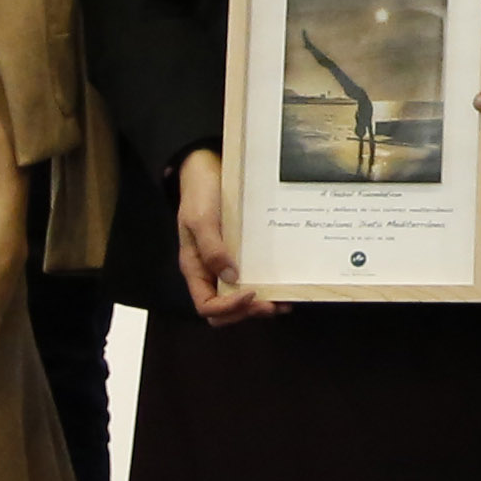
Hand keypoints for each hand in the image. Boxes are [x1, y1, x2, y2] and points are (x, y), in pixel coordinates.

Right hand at [175, 146, 278, 323]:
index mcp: (195, 268)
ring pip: (240, 299)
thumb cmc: (201, 193)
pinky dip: (267, 287)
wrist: (209, 168)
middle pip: (225, 310)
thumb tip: (231, 278)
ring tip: (284, 301)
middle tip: (274, 305)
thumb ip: (212, 248)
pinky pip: (253, 278)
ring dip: (261, 305)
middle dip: (248, 311)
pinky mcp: (243, 254)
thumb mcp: (201, 219)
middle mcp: (211, 272)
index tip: (250, 293)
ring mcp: (227, 265)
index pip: (207, 306)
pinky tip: (284, 284)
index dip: (228, 308)